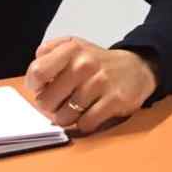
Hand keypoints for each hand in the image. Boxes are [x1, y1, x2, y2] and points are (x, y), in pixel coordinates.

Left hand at [24, 37, 157, 133]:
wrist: (137, 67)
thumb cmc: (97, 63)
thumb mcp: (73, 47)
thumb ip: (48, 54)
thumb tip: (34, 76)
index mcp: (72, 49)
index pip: (37, 72)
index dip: (36, 86)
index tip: (43, 87)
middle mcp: (85, 63)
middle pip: (47, 101)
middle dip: (52, 106)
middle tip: (63, 100)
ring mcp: (100, 82)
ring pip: (64, 116)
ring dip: (68, 117)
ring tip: (78, 107)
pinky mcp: (114, 99)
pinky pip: (85, 123)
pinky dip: (85, 123)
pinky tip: (92, 112)